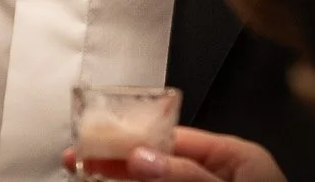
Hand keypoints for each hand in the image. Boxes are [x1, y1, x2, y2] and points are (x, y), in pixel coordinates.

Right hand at [62, 128, 286, 181]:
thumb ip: (188, 176)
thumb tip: (142, 157)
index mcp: (236, 159)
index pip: (174, 138)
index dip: (133, 137)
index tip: (97, 139)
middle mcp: (219, 178)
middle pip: (159, 164)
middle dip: (118, 162)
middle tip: (78, 160)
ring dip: (123, 181)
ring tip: (86, 175)